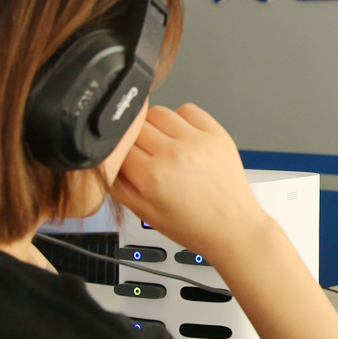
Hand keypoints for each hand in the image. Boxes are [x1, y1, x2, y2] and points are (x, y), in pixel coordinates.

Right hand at [109, 104, 266, 262]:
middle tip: (145, 156)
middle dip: (135, 139)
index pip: (119, 146)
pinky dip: (181, 119)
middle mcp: (175, 153)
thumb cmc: (194, 226)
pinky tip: (183, 138)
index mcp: (153, 176)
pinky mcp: (217, 134)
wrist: (232, 228)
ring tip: (164, 146)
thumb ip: (119, 185)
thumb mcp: (144, 213)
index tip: (125, 160)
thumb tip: (105, 162)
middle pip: (136, 125)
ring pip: (159, 112)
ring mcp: (198, 141)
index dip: (119, 153)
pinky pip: (188, 110)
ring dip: (155, 126)